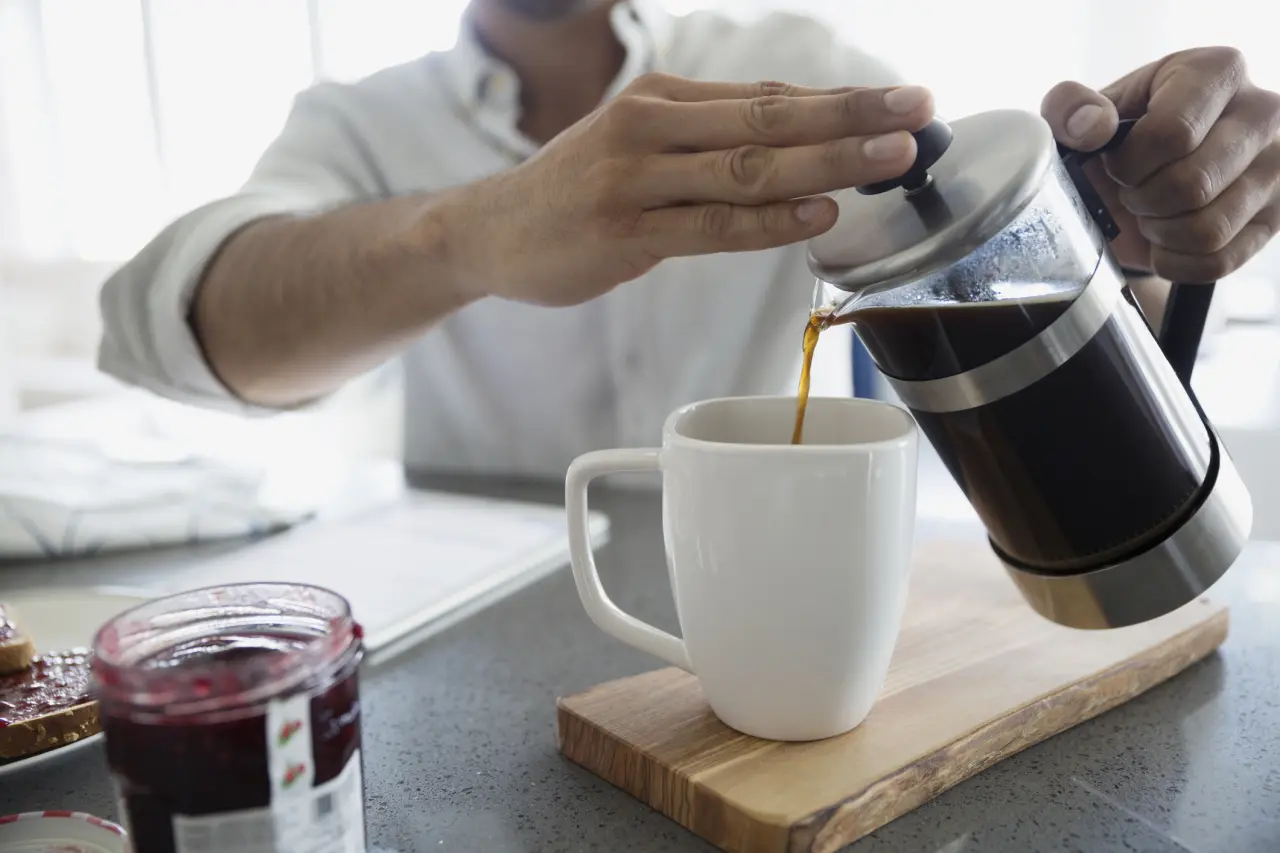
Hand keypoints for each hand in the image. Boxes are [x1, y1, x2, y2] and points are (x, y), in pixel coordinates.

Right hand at [449, 73, 933, 305]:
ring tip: (890, 160)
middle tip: (918, 115)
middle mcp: (650, 128)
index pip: (767, 97)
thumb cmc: (577, 191)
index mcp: (662, 101)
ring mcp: (635, 180)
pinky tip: (818, 215)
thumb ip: (711, 139)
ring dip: (826, 162)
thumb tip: (800, 133)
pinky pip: (711, 227)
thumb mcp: (639, 144)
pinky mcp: (624, 234)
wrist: (491, 230)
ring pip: (747, 170)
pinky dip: (769, 223)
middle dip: (850, 117)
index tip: (905, 101)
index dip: (841, 99)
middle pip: (768, 121)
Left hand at [1041, 47, 1279, 281]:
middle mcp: (1262, 112)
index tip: (1116, 163)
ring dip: (1160, 232)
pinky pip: (1218, 261)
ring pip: (1208, 230)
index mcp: (1217, 71)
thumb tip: (1090, 127)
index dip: (1129, 164)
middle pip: (1192, 185)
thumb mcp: (1085, 113)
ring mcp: (1278, 167)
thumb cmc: (1119, 136)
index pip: (1172, 134)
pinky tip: (1165, 238)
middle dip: (1142, 199)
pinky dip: (1175, 261)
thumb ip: (1069, 108)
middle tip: (1131, 191)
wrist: (1149, 174)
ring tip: (1150, 212)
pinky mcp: (1276, 217)